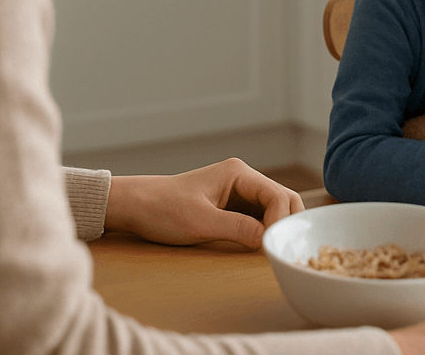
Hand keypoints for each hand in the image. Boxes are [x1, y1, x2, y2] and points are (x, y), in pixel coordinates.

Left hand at [103, 157, 302, 248]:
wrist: (136, 206)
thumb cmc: (164, 209)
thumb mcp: (201, 222)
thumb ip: (237, 229)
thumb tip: (269, 240)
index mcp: (238, 173)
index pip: (277, 195)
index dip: (281, 221)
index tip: (274, 246)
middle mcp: (243, 178)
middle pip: (282, 199)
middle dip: (288, 223)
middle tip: (283, 249)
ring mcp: (238, 192)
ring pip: (273, 209)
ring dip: (277, 228)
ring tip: (275, 250)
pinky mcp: (232, 206)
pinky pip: (258, 217)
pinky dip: (265, 230)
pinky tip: (263, 246)